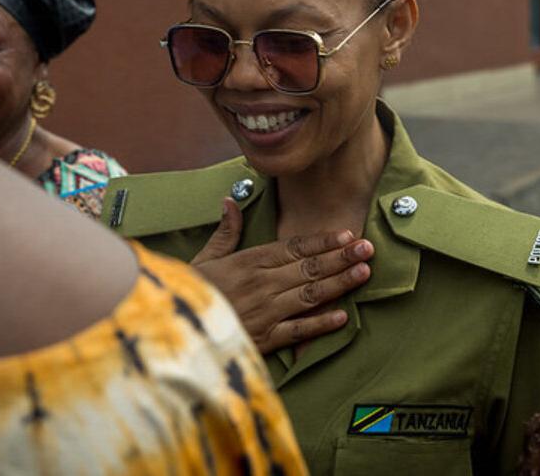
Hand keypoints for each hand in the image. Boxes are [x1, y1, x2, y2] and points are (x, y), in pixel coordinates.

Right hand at [192, 197, 373, 353]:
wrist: (170, 330)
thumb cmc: (188, 293)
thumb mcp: (204, 258)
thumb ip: (225, 232)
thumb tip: (230, 201)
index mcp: (249, 261)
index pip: (294, 247)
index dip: (323, 241)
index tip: (347, 234)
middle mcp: (262, 283)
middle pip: (310, 268)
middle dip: (342, 257)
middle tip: (368, 249)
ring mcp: (265, 311)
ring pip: (311, 294)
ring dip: (340, 283)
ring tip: (364, 273)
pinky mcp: (263, 338)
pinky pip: (298, 330)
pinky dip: (321, 324)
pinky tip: (342, 316)